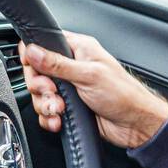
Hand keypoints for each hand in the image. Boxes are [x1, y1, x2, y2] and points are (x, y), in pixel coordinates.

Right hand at [19, 32, 167, 148]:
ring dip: (45, 105)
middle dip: (40, 86)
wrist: (135, 124)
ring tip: (60, 110)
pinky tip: (59, 121)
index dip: (32, 55)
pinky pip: (46, 112)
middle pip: (36, 72)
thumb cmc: (123, 94)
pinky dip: (49, 118)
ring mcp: (69, 88)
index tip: (34, 69)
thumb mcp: (89, 75)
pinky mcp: (68, 107)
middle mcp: (71, 66)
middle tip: (53, 93)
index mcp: (78, 49)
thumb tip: (33, 50)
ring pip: (39, 94)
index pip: (43, 42)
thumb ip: (58, 63)